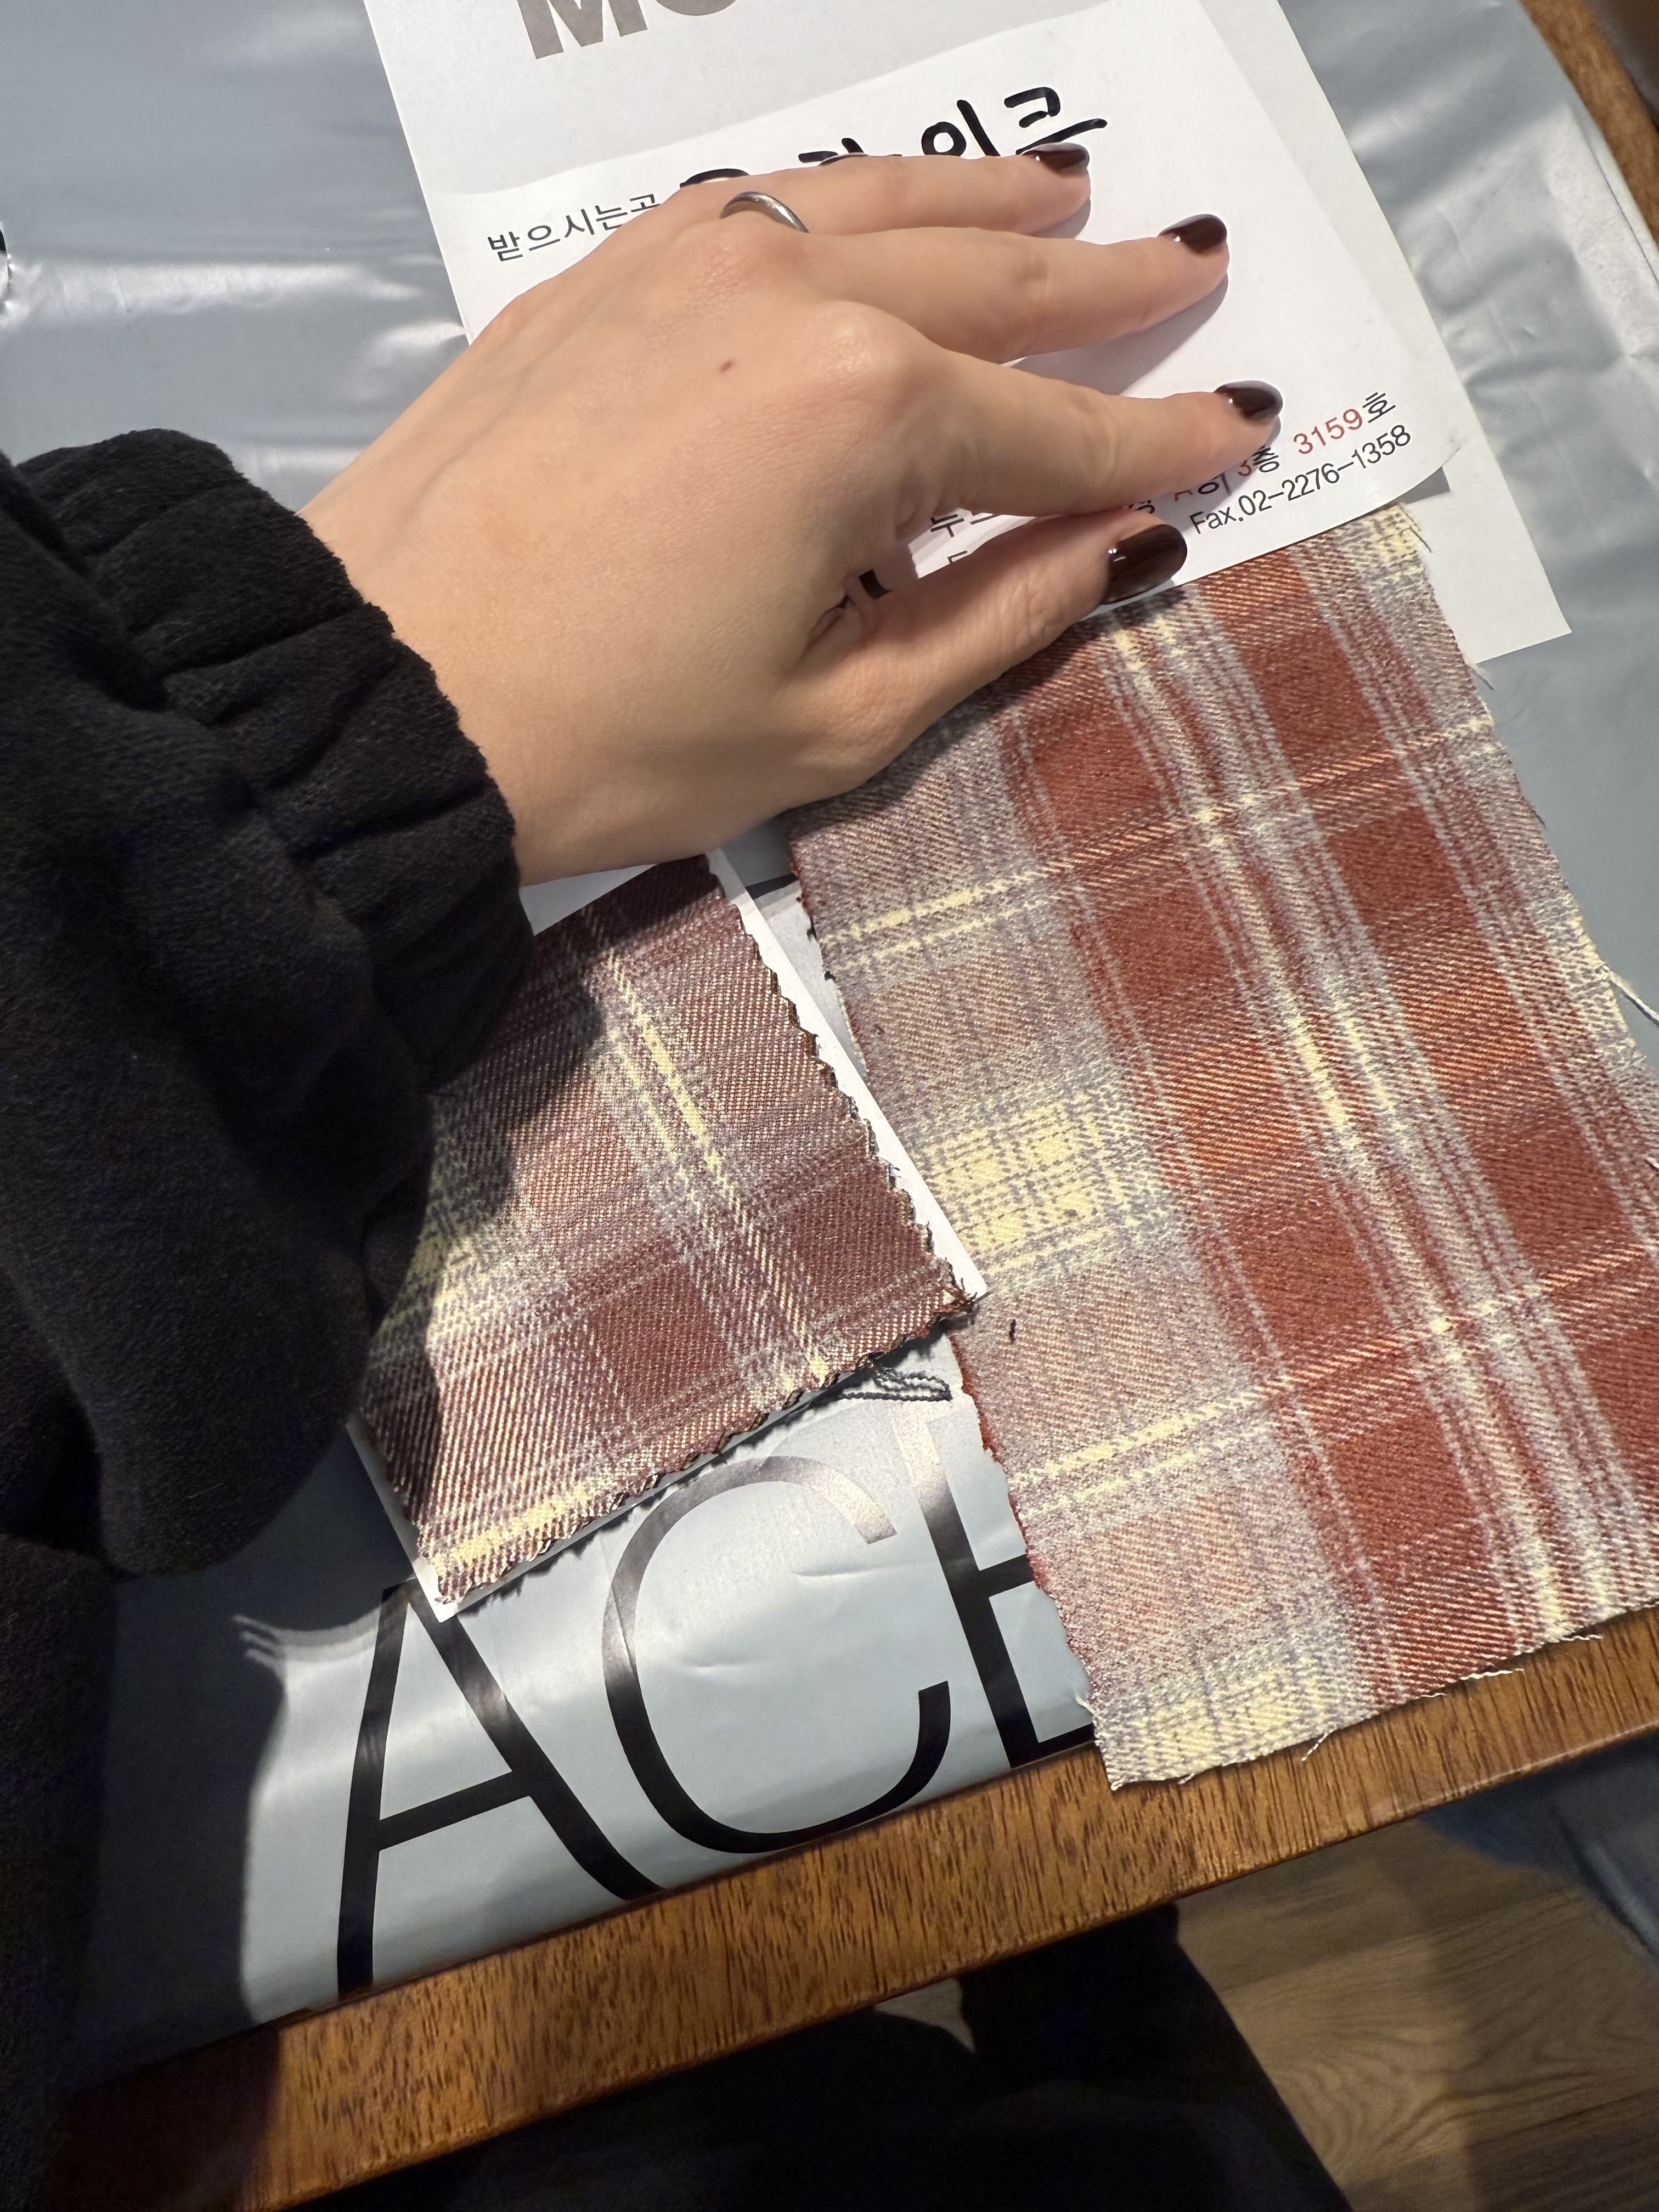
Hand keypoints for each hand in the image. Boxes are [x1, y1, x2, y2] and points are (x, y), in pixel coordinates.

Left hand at [301, 156, 1272, 883]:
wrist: (384, 692)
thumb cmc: (614, 739)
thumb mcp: (839, 720)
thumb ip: (999, 616)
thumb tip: (1118, 543)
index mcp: (866, 416)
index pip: (1055, 430)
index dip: (1157, 440)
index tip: (1238, 426)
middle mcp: (793, 297)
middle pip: (992, 285)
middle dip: (1105, 287)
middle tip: (1193, 262)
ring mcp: (690, 261)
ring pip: (885, 210)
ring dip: (991, 207)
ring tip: (1071, 197)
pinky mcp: (608, 272)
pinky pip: (768, 204)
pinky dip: (855, 202)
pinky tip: (887, 213)